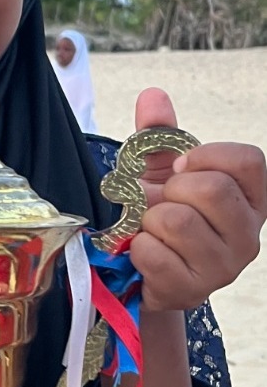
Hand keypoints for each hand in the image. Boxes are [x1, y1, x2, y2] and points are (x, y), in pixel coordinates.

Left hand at [130, 87, 265, 310]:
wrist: (142, 268)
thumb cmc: (160, 214)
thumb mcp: (158, 170)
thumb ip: (157, 134)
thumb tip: (153, 95)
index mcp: (249, 198)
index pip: (246, 160)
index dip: (206, 156)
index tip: (180, 166)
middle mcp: (248, 234)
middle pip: (212, 189)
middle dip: (170, 190)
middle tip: (161, 204)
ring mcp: (224, 266)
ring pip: (177, 221)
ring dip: (148, 221)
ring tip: (151, 229)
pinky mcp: (193, 290)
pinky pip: (153, 253)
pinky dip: (137, 248)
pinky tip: (143, 253)